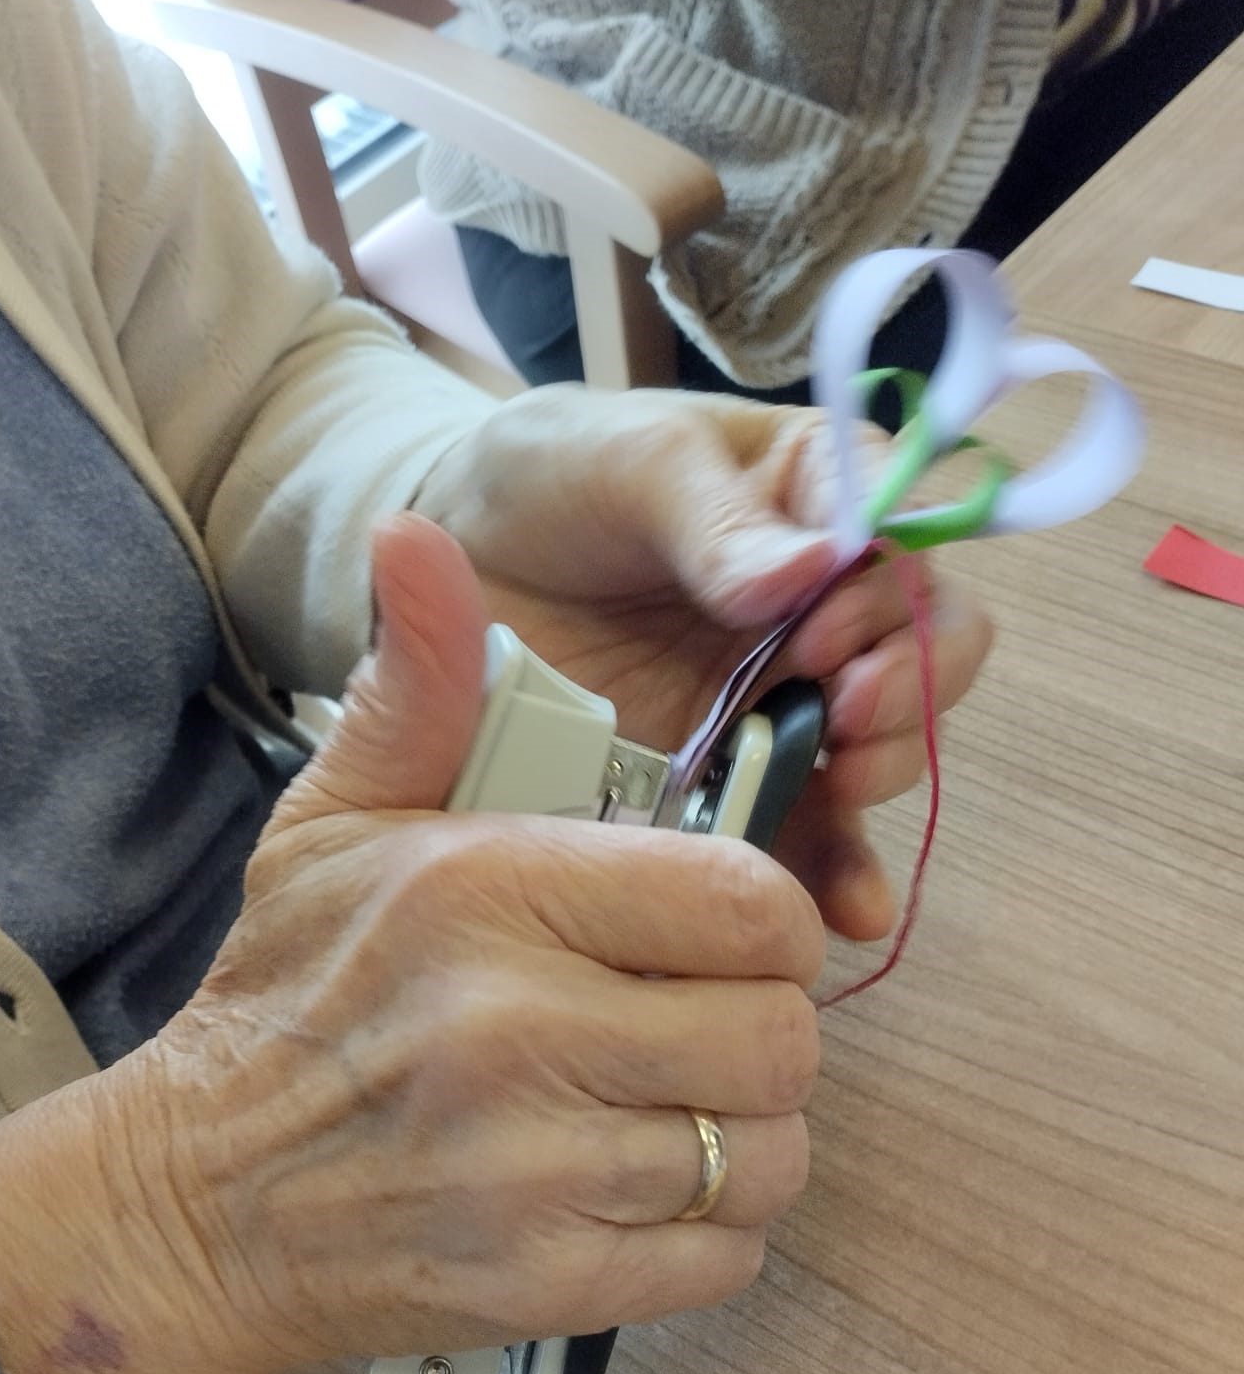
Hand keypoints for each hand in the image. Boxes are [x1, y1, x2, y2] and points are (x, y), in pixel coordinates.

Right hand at [0, 518, 824, 1373]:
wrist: (188, 1202)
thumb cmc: (283, 1001)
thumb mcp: (332, 825)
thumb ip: (418, 690)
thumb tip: (421, 538)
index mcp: (486, 893)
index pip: (751, 903)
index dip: (767, 924)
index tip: (721, 938)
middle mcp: (517, 1032)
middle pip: (779, 1039)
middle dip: (756, 1033)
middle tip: (693, 1029)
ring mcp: (531, 1174)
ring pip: (766, 1156)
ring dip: (739, 1138)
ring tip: (664, 1114)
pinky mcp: (541, 1286)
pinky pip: (727, 1259)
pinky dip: (710, 1233)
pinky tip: (637, 1193)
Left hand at [415, 387, 993, 940]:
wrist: (445, 572)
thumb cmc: (552, 477)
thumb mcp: (629, 464)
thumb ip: (717, 520)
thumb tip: (814, 571)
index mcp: (819, 498)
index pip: (909, 545)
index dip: (889, 597)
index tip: (817, 634)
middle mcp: (825, 602)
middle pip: (926, 652)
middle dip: (905, 690)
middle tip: (840, 713)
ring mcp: (784, 694)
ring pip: (883, 744)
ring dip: (881, 772)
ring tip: (838, 785)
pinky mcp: (737, 773)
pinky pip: (809, 830)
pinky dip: (838, 873)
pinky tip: (852, 909)